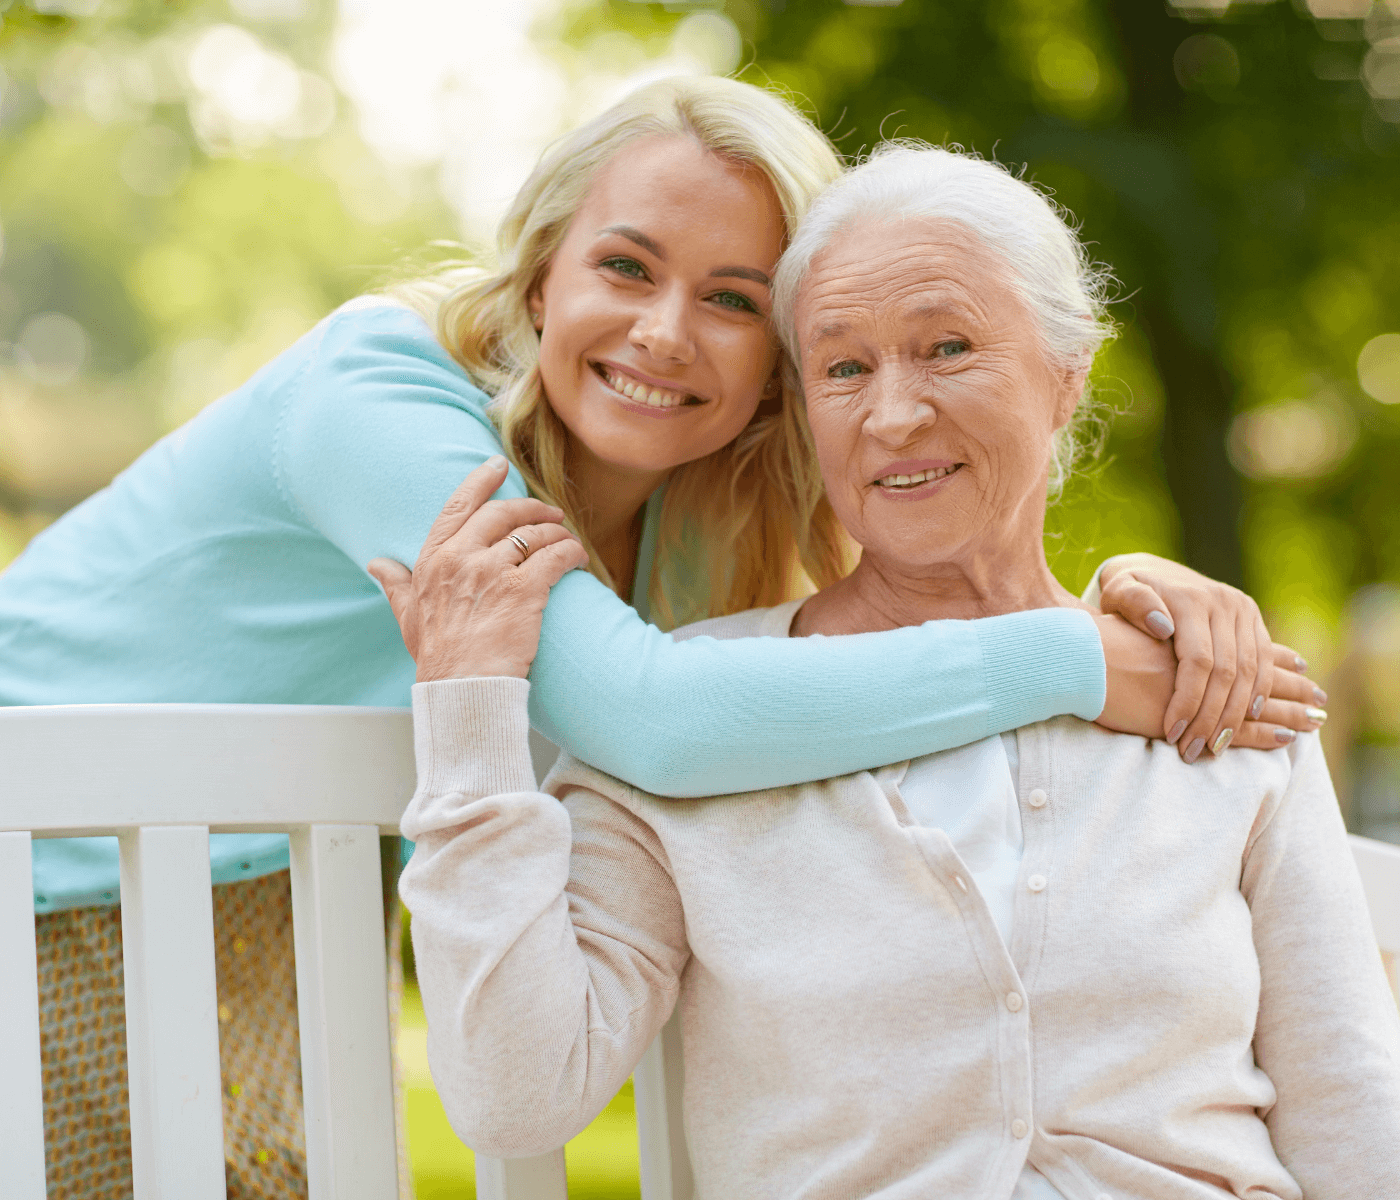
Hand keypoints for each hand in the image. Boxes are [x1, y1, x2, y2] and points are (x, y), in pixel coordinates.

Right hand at [367, 457, 590, 680]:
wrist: (463, 690)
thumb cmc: (438, 659)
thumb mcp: (408, 618)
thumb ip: (397, 587)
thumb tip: (377, 565)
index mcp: (433, 561)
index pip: (458, 507)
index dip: (481, 481)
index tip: (499, 464)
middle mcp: (461, 559)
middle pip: (503, 513)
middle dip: (531, 507)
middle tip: (550, 512)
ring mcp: (493, 572)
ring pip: (534, 534)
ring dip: (556, 532)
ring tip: (567, 539)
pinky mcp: (525, 589)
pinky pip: (556, 556)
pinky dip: (571, 553)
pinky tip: (579, 559)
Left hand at [1096, 554, 1323, 759]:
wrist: (1150, 569)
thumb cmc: (1125, 589)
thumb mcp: (1118, 591)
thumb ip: (1133, 604)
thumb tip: (1162, 626)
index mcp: (1190, 600)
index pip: (1198, 662)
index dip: (1188, 701)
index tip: (1172, 733)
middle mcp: (1223, 603)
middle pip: (1229, 672)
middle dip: (1212, 717)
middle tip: (1194, 751)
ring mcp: (1242, 609)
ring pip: (1252, 672)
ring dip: (1237, 714)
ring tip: (1215, 746)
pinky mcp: (1253, 619)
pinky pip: (1264, 663)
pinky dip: (1258, 694)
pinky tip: (1247, 721)